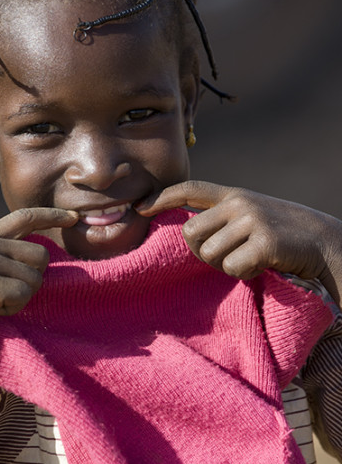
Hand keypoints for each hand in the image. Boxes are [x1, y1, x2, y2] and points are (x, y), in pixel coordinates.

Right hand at [0, 207, 78, 341]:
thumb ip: (0, 254)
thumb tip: (38, 259)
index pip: (25, 217)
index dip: (52, 215)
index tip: (73, 216)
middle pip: (42, 256)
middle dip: (33, 279)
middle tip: (8, 293)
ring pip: (35, 280)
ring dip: (20, 298)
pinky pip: (23, 296)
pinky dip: (11, 309)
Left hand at [135, 181, 341, 296]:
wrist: (325, 240)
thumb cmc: (283, 233)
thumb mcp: (252, 216)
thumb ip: (224, 218)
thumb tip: (188, 232)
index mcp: (234, 195)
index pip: (191, 189)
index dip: (163, 198)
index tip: (140, 208)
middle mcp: (239, 203)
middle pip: (191, 233)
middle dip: (202, 251)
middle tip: (228, 256)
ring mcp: (252, 220)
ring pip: (210, 254)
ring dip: (227, 266)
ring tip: (251, 258)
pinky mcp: (264, 241)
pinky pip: (233, 267)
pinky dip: (245, 274)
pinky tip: (263, 266)